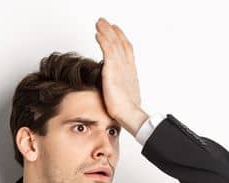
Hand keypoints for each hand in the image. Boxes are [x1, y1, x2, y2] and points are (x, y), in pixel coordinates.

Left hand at [94, 17, 147, 134]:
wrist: (130, 115)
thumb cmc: (127, 111)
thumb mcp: (125, 95)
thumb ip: (120, 88)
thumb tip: (117, 89)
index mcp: (130, 72)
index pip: (127, 50)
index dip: (121, 38)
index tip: (116, 30)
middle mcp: (127, 67)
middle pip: (121, 43)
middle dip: (112, 31)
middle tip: (105, 22)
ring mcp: (120, 67)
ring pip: (114, 43)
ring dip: (106, 31)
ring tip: (99, 23)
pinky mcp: (112, 70)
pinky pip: (108, 50)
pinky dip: (103, 40)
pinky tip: (98, 34)